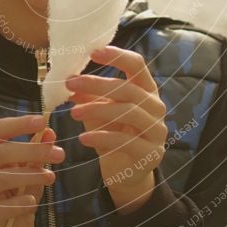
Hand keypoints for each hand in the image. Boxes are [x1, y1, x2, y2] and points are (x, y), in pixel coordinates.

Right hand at [0, 114, 64, 226]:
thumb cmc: (15, 191)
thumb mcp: (28, 167)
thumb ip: (36, 150)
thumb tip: (49, 133)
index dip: (20, 124)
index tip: (43, 121)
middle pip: (1, 152)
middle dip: (33, 151)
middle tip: (59, 154)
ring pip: (3, 178)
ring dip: (31, 175)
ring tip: (51, 177)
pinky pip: (3, 206)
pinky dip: (21, 202)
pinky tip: (33, 201)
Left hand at [66, 45, 166, 214]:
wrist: (127, 173)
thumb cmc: (114, 135)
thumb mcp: (99, 112)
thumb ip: (89, 97)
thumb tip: (70, 81)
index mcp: (147, 90)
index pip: (137, 65)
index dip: (117, 56)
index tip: (93, 52)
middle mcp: (156, 107)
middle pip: (128, 88)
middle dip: (97, 84)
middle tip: (71, 84)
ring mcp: (157, 131)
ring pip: (128, 112)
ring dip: (97, 110)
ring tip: (73, 113)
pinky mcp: (151, 153)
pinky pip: (125, 141)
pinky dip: (102, 138)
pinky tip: (83, 138)